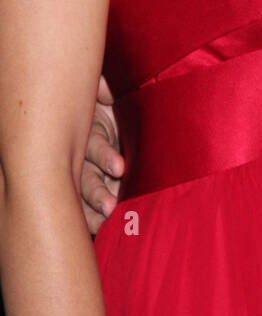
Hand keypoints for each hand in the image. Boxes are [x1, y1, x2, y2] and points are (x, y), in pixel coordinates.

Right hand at [81, 75, 123, 235]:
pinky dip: (93, 218)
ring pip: (85, 194)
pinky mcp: (93, 187)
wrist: (122, 111)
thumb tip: (105, 86)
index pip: (95, 145)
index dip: (106, 156)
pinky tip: (99, 229)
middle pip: (86, 176)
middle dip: (97, 192)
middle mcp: (84, 155)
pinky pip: (87, 206)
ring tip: (106, 221)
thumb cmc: (117, 103)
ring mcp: (87, 173)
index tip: (120, 167)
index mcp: (91, 131)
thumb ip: (106, 91)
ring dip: (94, 208)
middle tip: (110, 206)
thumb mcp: (112, 95)